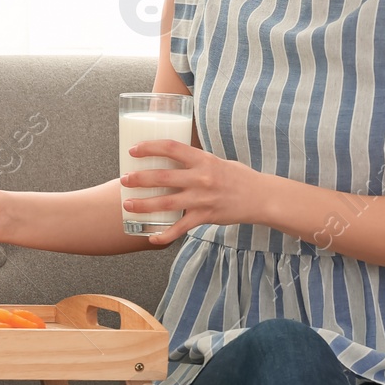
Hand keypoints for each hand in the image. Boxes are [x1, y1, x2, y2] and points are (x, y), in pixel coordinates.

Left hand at [120, 139, 266, 245]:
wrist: (261, 197)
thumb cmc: (238, 177)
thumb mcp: (217, 161)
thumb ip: (195, 162)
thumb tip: (171, 159)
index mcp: (203, 159)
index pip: (171, 148)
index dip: (150, 148)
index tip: (133, 150)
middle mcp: (201, 177)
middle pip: (163, 176)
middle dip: (139, 179)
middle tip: (124, 180)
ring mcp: (202, 198)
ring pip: (166, 202)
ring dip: (144, 205)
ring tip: (127, 206)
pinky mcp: (206, 216)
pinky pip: (181, 228)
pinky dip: (165, 234)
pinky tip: (151, 237)